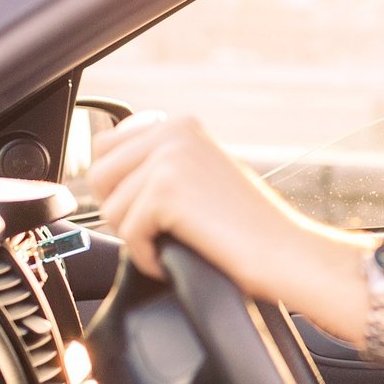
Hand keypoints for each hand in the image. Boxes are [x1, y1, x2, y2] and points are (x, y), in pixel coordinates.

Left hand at [87, 113, 350, 305]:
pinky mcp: (166, 190)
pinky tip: (175, 258)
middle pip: (98, 176)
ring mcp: (170, 158)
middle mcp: (174, 132)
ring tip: (177, 243)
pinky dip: (147, 257)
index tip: (143, 211)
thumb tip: (104, 172)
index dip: (116, 187)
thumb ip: (160, 165)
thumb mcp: (202, 178)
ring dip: (137, 237)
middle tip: (160, 231)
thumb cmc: (249, 227)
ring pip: (110, 208)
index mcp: (181, 125)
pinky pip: (127, 233)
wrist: (285, 252)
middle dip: (121, 211)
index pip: (106, 147)